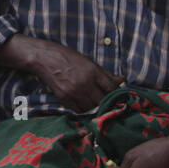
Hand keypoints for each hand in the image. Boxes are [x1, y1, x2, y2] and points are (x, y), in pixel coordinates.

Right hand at [7, 35, 123, 111]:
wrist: (45, 58)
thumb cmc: (68, 58)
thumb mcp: (89, 62)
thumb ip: (106, 73)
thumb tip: (122, 80)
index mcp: (93, 71)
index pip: (111, 88)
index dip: (116, 93)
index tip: (116, 94)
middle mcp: (84, 83)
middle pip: (102, 100)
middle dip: (106, 101)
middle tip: (106, 100)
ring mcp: (74, 92)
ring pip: (91, 108)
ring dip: (94, 106)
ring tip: (93, 101)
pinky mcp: (64, 98)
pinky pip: (79, 110)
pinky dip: (83, 108)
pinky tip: (83, 102)